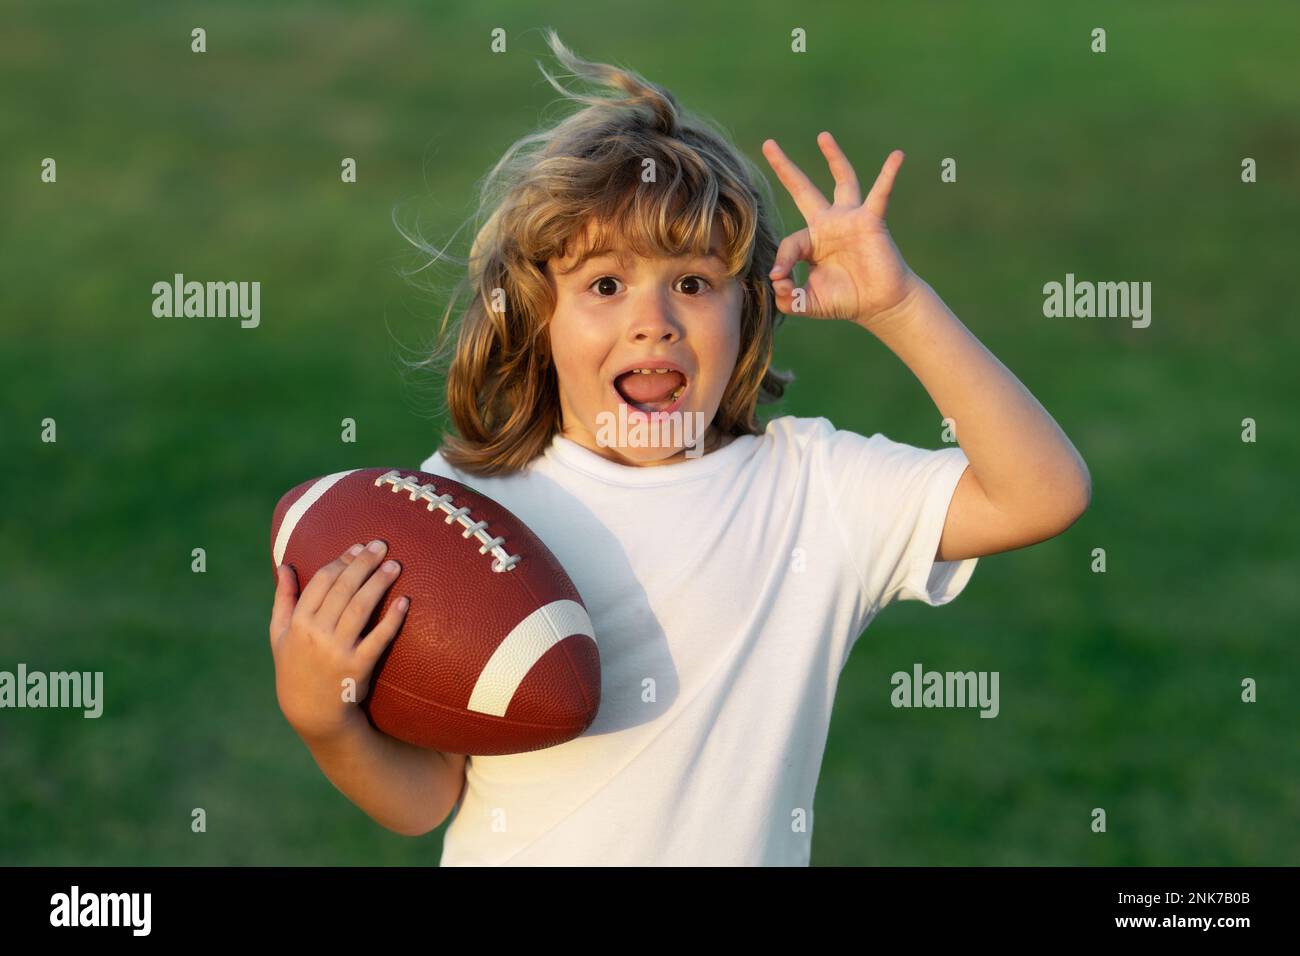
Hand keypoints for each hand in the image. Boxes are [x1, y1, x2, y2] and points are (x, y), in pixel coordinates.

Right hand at [269, 541, 407, 743]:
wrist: (311, 711)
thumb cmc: (295, 666)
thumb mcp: (280, 634)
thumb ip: (284, 599)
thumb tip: (285, 565)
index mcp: (298, 622)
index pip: (321, 581)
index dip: (342, 560)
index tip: (359, 547)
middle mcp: (316, 634)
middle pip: (343, 588)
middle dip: (364, 563)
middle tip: (382, 546)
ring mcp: (338, 651)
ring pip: (361, 608)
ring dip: (379, 583)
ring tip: (395, 565)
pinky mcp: (359, 666)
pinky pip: (379, 638)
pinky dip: (392, 619)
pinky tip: (405, 602)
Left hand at [761, 131, 919, 328]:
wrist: (879, 305)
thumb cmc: (845, 301)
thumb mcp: (808, 302)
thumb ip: (787, 297)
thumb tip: (774, 280)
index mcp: (812, 241)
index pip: (790, 243)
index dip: (783, 261)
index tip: (780, 279)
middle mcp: (829, 224)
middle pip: (803, 189)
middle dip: (785, 168)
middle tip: (768, 144)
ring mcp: (851, 219)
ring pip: (842, 180)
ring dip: (833, 157)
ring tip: (823, 137)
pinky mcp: (872, 221)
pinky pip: (881, 193)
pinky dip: (889, 174)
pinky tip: (897, 156)